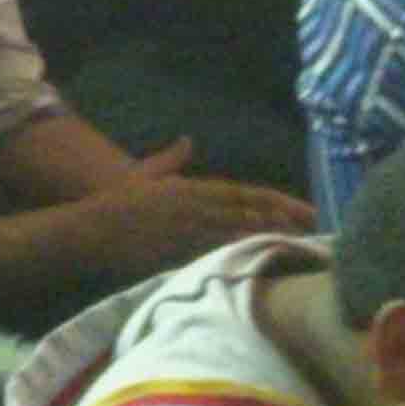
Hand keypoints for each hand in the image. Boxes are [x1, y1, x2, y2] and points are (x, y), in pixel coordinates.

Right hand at [73, 140, 315, 275]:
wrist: (89, 230)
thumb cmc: (115, 203)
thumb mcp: (144, 174)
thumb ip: (170, 159)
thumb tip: (188, 141)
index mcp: (192, 189)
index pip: (246, 195)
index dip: (279, 202)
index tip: (306, 210)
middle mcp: (196, 209)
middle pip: (250, 217)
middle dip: (284, 223)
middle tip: (315, 232)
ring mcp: (189, 233)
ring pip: (240, 237)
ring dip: (269, 241)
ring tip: (300, 246)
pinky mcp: (180, 255)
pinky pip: (217, 257)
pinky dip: (241, 259)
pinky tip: (261, 263)